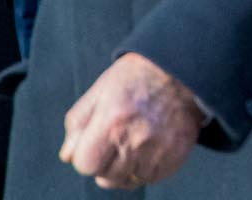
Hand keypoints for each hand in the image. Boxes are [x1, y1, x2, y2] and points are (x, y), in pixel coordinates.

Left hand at [58, 52, 201, 190]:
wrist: (182, 71)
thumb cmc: (136, 79)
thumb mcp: (99, 91)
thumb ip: (77, 125)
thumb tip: (68, 156)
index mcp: (112, 121)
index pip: (85, 165)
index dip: (87, 156)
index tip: (97, 143)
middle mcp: (136, 139)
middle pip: (106, 177)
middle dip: (106, 163)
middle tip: (117, 141)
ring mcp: (158, 150)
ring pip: (128, 181)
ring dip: (126, 168)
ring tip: (134, 144)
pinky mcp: (175, 157)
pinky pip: (150, 178)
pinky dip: (146, 168)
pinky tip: (149, 147)